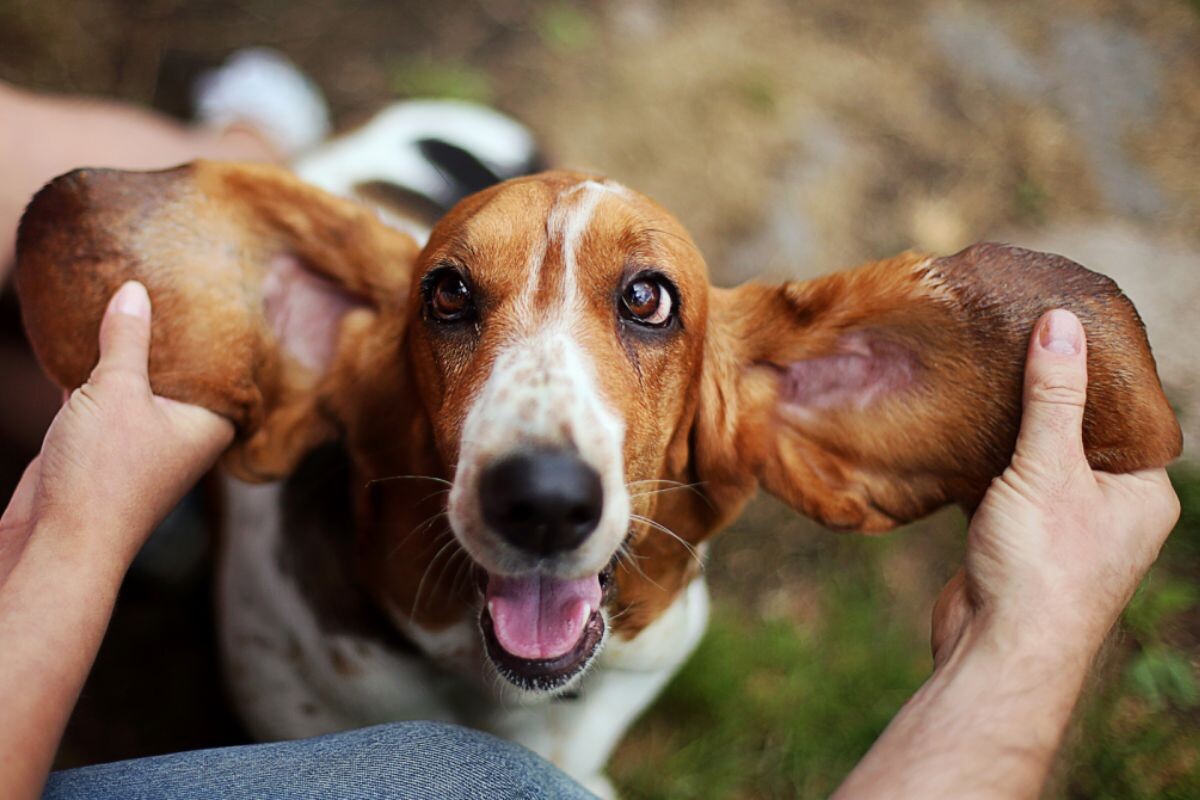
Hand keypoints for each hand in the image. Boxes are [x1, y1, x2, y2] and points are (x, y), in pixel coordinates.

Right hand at [0, 281, 232, 573]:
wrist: (57, 542)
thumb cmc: (104, 474)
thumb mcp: (117, 392)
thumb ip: (127, 340)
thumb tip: (134, 290)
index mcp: (209, 423)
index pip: (231, 369)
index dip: (230, 334)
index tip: (231, 292)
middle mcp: (183, 432)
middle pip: (184, 372)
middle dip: (175, 335)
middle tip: (174, 280)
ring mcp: (141, 440)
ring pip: (140, 383)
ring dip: (131, 350)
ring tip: (130, 297)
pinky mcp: (100, 445)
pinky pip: (103, 396)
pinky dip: (95, 370)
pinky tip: (83, 336)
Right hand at [932, 309, 1179, 664]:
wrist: (997, 652)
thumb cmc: (1042, 567)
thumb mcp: (1050, 468)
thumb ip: (1055, 396)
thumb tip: (1061, 323)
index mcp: (1142, 492)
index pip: (1125, 414)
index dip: (1093, 372)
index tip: (1057, 329)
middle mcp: (1111, 509)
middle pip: (1077, 433)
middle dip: (1044, 396)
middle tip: (1009, 347)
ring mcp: (1063, 527)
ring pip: (1037, 460)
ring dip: (1009, 430)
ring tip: (979, 381)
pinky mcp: (1018, 540)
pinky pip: (1004, 485)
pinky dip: (983, 462)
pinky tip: (957, 433)